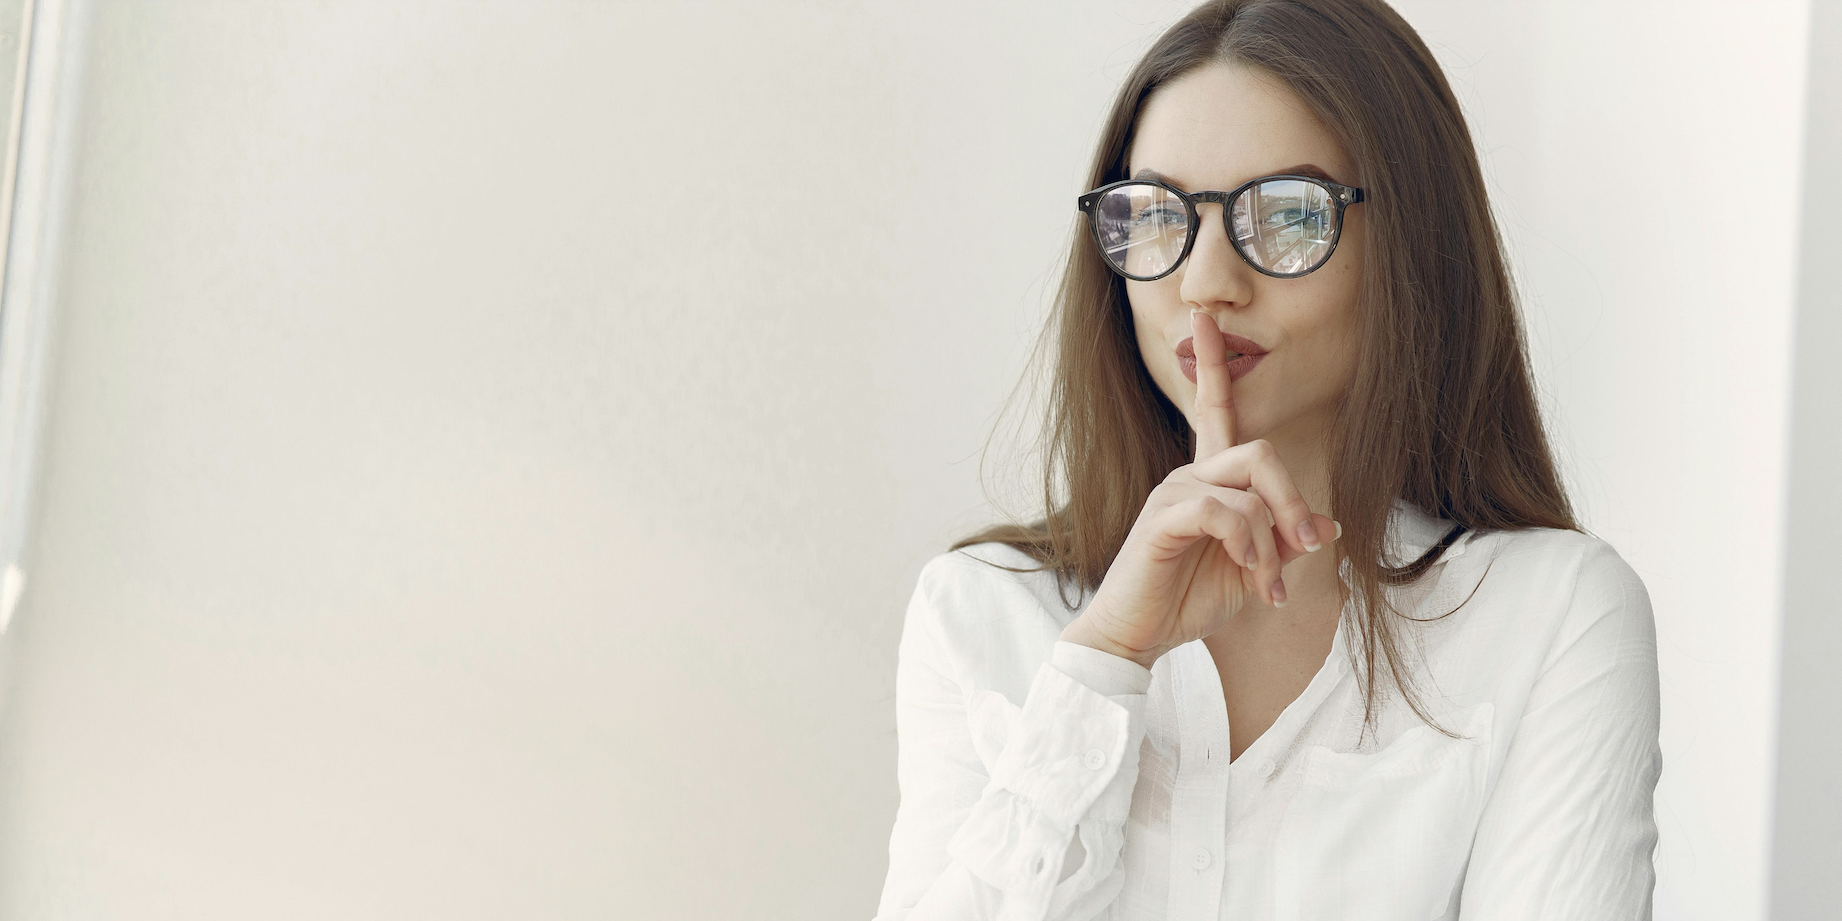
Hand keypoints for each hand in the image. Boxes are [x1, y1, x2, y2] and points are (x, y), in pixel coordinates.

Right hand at [1060, 309, 1336, 668]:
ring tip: (1266, 585)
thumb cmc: (1189, 600)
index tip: (1205, 317)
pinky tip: (1247, 572)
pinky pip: (1222, 512)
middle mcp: (1188, 476)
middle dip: (1293, 502)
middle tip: (1301, 550)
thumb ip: (1286, 543)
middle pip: (1261, 452)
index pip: (1213, 409)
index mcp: (1208, 481)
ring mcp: (1172, 494)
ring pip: (1249, 487)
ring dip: (1272, 541)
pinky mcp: (1162, 518)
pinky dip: (1248, 544)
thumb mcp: (1255, 572)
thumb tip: (1328, 526)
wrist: (1139, 637)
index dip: (1211, 363)